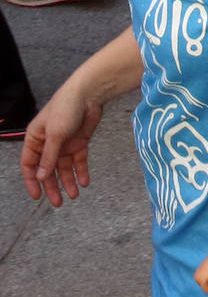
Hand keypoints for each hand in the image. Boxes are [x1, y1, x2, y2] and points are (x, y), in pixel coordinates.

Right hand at [20, 84, 102, 206]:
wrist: (89, 94)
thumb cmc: (66, 108)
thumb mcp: (55, 134)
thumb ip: (49, 157)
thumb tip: (41, 177)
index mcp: (35, 139)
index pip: (29, 165)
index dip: (32, 181)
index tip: (37, 196)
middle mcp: (48, 143)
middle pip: (48, 169)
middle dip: (53, 186)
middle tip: (58, 202)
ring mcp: (65, 143)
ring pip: (64, 167)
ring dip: (68, 181)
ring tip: (74, 195)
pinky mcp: (79, 141)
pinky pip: (79, 161)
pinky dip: (81, 171)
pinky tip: (84, 182)